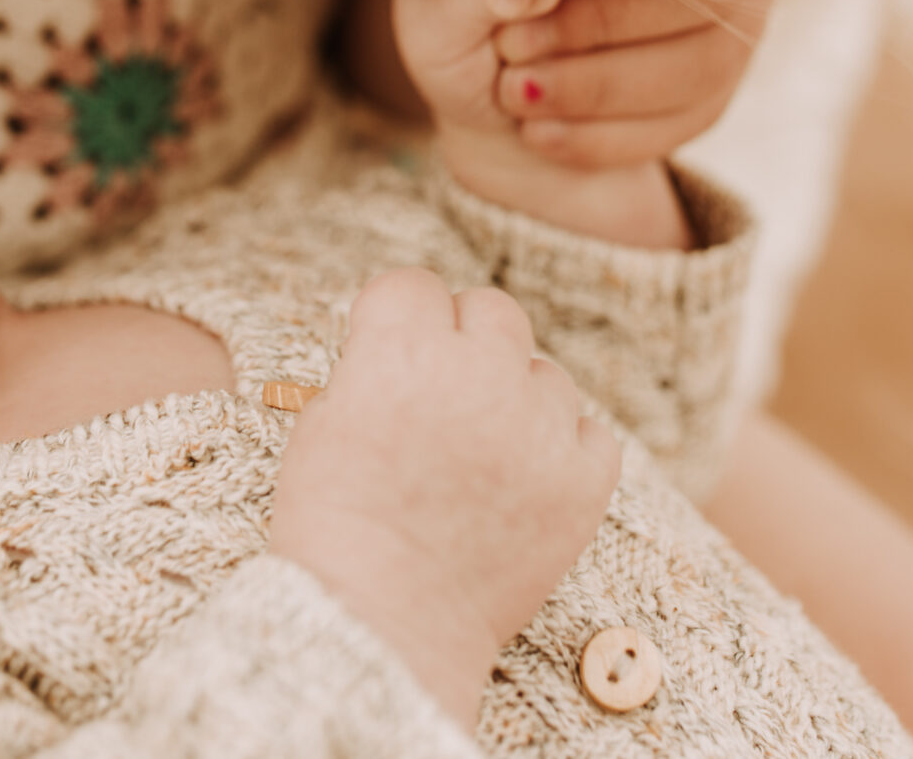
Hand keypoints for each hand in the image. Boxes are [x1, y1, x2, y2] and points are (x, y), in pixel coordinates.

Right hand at [267, 269, 620, 726]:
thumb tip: (404, 347)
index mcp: (403, 352)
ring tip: (480, 458)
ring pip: (544, 372)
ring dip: (516, 398)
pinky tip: (524, 485)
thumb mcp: (322, 424)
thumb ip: (372, 367)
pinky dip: (562, 451)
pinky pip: (590, 432)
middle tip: (440, 399)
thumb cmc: (335, 529)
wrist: (383, 626)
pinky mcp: (585, 480)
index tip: (387, 354)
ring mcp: (540, 426)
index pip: (413, 286)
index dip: (396, 320)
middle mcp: (479, 374)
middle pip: (490, 310)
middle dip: (463, 343)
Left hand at [360, 0, 775, 170]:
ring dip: (603, 85)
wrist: (490, 39)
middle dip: (608, 22)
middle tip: (513, 46)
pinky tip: (537, 135)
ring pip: (708, 60)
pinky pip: (694, 118)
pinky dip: (610, 136)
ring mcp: (740, 8)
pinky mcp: (721, 79)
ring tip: (513, 93)